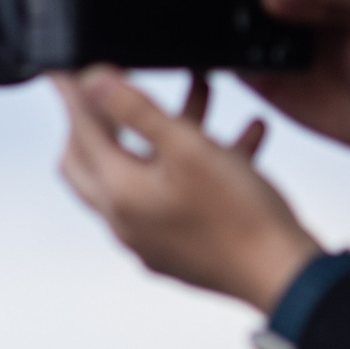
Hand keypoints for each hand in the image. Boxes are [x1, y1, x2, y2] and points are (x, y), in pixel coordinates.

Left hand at [51, 68, 320, 312]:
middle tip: (105, 89)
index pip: (80, 133)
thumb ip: (136, 110)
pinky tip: (241, 136)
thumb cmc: (242, 218)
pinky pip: (179, 192)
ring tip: (200, 92)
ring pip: (145, 171)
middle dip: (98, 119)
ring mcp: (152, 236)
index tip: (63, 71)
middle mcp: (125, 220)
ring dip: (167, 130)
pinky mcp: (182, 244)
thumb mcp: (188, 148)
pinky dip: (198, 161)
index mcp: (118, 194)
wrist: (286, 277)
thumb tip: (92, 82)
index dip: (74, 95)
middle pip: (92, 160)